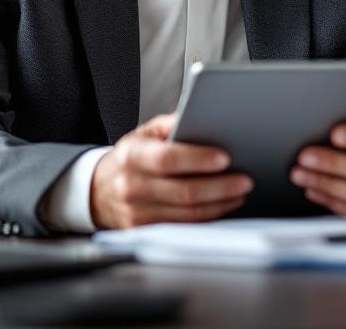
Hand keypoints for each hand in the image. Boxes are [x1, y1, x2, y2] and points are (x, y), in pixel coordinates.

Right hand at [89, 113, 252, 227]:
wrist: (99, 190)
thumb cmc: (130, 157)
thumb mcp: (145, 133)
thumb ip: (171, 124)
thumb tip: (201, 114)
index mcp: (132, 156)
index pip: (167, 159)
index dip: (198, 160)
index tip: (225, 158)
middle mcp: (132, 186)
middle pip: (184, 191)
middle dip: (220, 186)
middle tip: (245, 179)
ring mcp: (138, 213)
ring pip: (188, 214)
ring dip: (220, 203)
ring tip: (240, 191)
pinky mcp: (146, 230)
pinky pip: (184, 226)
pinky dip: (209, 216)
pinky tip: (224, 204)